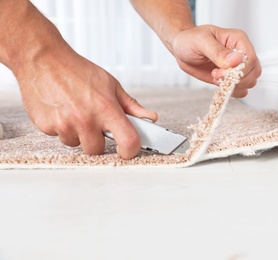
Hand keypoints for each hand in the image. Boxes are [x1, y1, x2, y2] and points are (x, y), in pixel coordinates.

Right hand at [17, 47, 156, 158]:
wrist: (43, 59)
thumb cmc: (77, 70)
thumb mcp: (110, 84)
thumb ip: (131, 105)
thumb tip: (150, 117)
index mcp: (106, 108)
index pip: (128, 140)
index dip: (130, 150)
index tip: (128, 149)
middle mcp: (85, 118)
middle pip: (97, 150)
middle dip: (97, 140)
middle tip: (94, 123)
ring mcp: (64, 124)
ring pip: (77, 144)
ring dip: (78, 134)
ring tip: (75, 112)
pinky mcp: (46, 126)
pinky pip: (60, 137)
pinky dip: (62, 128)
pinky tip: (62, 110)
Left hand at [171, 25, 261, 97]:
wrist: (182, 49)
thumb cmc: (190, 40)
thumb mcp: (201, 42)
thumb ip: (218, 52)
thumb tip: (236, 60)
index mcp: (238, 39)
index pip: (250, 59)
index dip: (238, 70)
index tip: (219, 72)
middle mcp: (241, 52)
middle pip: (254, 72)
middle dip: (236, 79)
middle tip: (216, 76)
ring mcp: (237, 66)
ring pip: (250, 81)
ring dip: (233, 85)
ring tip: (216, 77)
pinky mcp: (230, 77)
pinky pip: (241, 89)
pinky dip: (232, 91)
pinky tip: (219, 84)